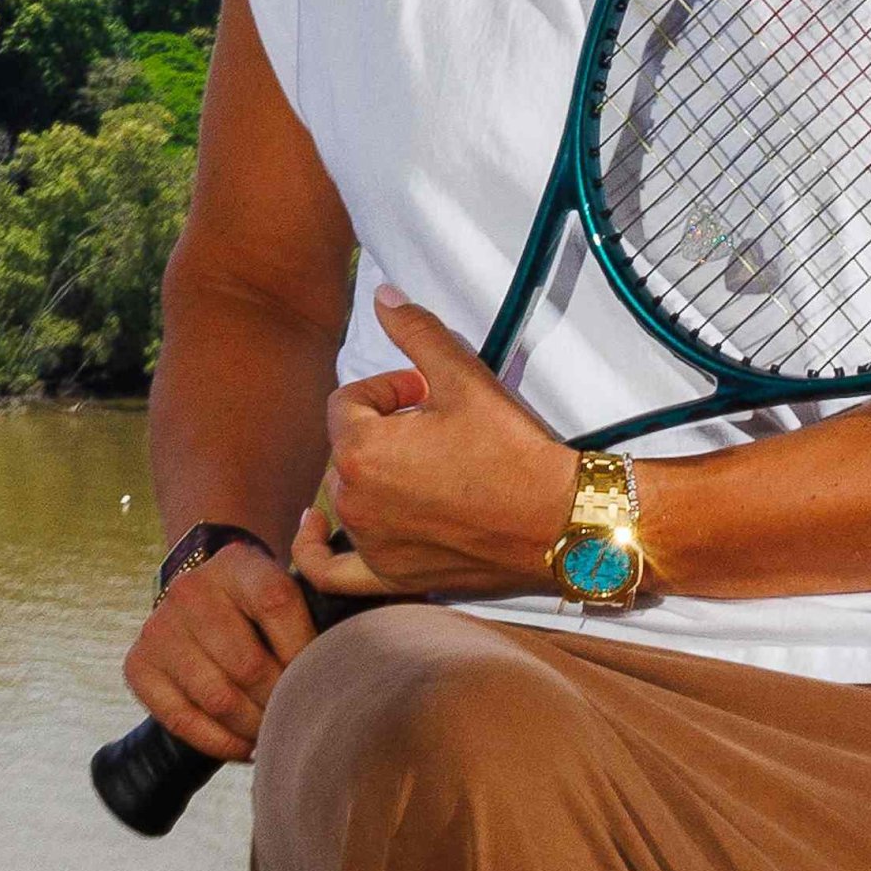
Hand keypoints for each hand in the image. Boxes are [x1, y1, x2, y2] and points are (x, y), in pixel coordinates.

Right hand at [120, 536, 317, 763]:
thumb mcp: (291, 586)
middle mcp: (190, 590)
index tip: (322, 680)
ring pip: (217, 698)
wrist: (204, 601)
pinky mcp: (138, 664)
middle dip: (282, 702)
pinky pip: (181, 720)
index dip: (304, 651)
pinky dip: (220, 743)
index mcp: (236, 563)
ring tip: (275, 733)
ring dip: (253, 727)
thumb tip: (341, 598)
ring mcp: (159, 627)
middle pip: (247, 664)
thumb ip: (322, 599)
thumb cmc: (264, 608)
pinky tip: (245, 744)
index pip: (277, 603)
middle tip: (301, 719)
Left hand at [299, 285, 577, 601]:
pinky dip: (315, 550)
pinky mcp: (391, 575)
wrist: (559, 521)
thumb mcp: (462, 377)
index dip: (387, 391)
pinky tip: (311, 529)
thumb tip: (381, 295)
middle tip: (435, 429)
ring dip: (374, 475)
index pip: (348, 403)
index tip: (426, 393)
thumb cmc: (511, 451)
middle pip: (348, 448)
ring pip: (349, 493)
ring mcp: (370, 543)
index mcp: (360, 450)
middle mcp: (354, 500)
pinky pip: (331, 571)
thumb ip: (414, 331)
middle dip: (384, 431)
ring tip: (422, 467)